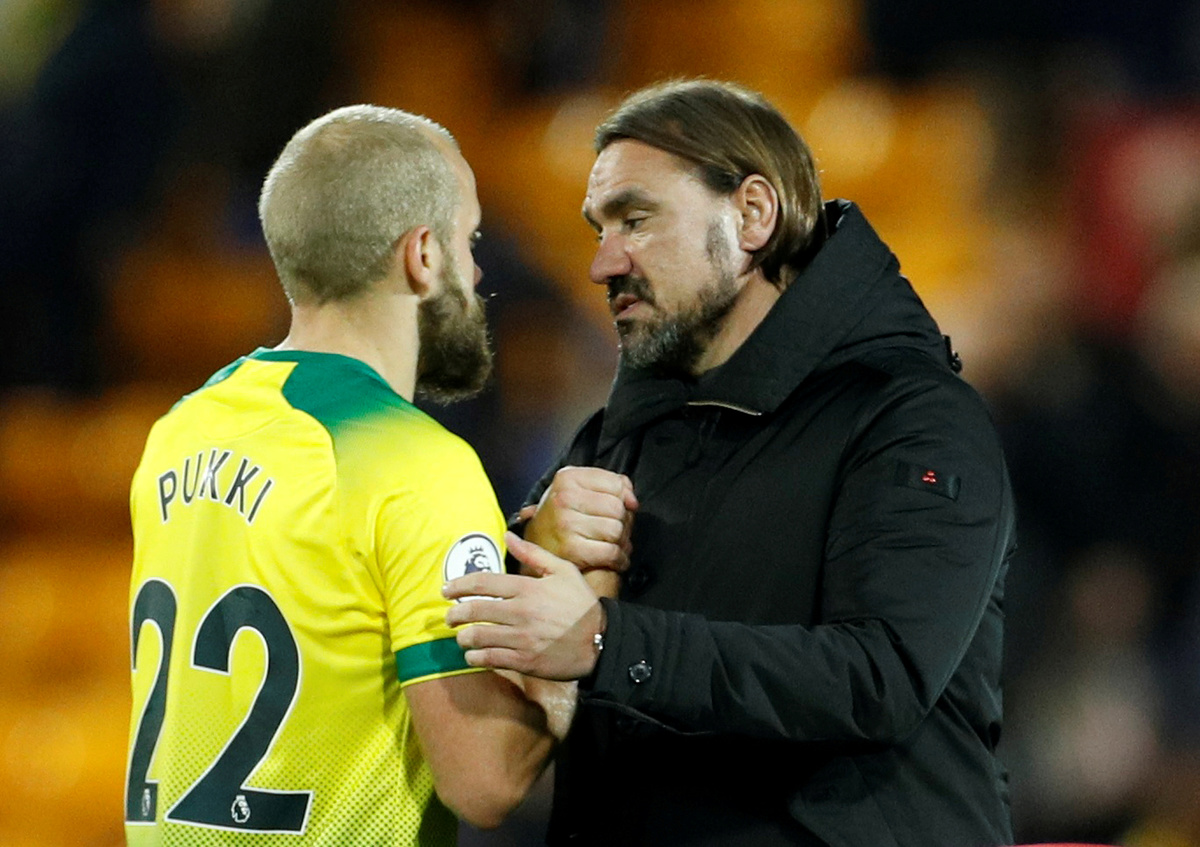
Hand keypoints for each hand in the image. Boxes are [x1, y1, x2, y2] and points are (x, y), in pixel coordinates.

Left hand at [445, 533, 605, 680]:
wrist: (601, 641)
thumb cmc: (580, 604)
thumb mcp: (562, 571)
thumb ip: (533, 554)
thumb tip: (507, 535)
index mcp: (528, 587)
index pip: (483, 583)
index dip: (458, 585)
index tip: (446, 590)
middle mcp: (521, 611)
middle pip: (474, 610)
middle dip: (455, 615)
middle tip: (449, 618)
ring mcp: (521, 638)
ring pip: (478, 636)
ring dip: (463, 637)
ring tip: (462, 637)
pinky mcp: (524, 660)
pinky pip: (489, 658)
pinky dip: (475, 657)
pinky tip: (473, 654)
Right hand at [522, 466, 637, 573]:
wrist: (535, 552)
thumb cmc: (560, 521)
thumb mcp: (576, 491)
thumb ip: (610, 485)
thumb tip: (632, 501)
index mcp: (567, 478)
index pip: (615, 483)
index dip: (624, 498)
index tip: (623, 507)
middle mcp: (564, 498)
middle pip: (618, 507)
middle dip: (623, 522)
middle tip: (614, 530)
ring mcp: (566, 523)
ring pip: (616, 530)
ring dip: (621, 542)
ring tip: (612, 543)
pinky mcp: (570, 549)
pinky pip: (611, 552)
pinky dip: (618, 559)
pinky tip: (614, 559)